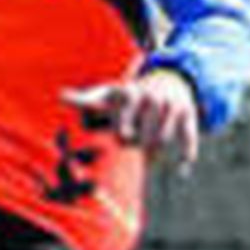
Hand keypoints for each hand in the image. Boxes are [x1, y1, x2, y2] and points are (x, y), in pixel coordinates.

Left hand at [63, 70, 199, 172]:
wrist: (170, 78)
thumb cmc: (130, 95)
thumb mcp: (109, 94)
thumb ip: (86, 99)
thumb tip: (60, 95)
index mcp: (133, 93)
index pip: (127, 117)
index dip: (125, 127)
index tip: (123, 134)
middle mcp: (154, 98)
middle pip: (144, 135)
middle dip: (138, 142)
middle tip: (132, 140)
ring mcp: (173, 107)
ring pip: (163, 141)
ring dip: (154, 151)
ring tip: (147, 149)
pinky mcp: (188, 116)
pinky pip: (189, 138)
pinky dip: (186, 155)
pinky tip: (181, 171)